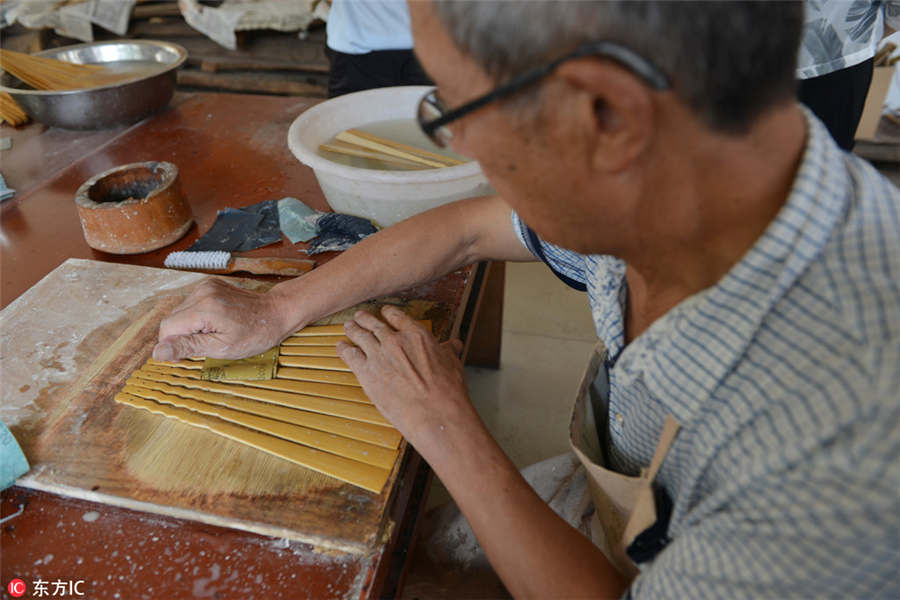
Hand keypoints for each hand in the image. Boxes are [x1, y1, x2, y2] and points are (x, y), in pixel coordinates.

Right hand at [153, 278, 293, 360]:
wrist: (277, 312)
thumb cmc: (256, 334)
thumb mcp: (223, 348)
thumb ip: (189, 347)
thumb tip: (158, 352)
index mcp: (204, 308)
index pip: (167, 328)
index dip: (173, 345)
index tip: (189, 355)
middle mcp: (202, 292)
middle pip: (172, 319)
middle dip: (183, 336)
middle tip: (206, 345)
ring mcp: (206, 286)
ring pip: (180, 312)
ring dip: (190, 327)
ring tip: (214, 332)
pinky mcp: (210, 285)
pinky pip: (191, 305)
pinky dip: (197, 317)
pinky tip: (216, 322)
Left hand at [337, 306, 471, 449]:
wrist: (435, 412)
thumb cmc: (446, 390)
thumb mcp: (452, 363)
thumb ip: (448, 350)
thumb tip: (453, 344)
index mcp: (416, 334)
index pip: (396, 316)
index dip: (388, 313)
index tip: (385, 313)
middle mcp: (394, 340)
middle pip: (373, 323)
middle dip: (365, 319)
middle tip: (360, 317)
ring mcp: (378, 355)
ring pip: (359, 335)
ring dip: (352, 330)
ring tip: (348, 328)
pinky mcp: (366, 373)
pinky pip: (349, 355)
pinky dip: (344, 349)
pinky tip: (341, 347)